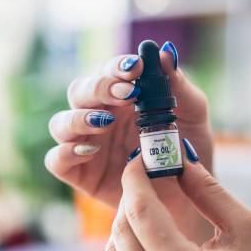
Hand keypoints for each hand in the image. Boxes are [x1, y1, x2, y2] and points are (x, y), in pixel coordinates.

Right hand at [45, 43, 212, 240]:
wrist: (191, 197)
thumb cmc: (189, 150)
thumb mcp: (193, 116)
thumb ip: (180, 86)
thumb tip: (164, 53)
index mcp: (124, 97)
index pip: (111, 72)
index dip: (118, 67)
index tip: (136, 68)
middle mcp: (101, 116)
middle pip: (80, 91)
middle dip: (99, 88)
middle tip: (126, 94)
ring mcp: (88, 144)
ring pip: (61, 122)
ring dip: (79, 118)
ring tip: (106, 123)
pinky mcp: (80, 173)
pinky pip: (56, 160)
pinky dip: (66, 152)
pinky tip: (90, 150)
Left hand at [105, 143, 250, 250]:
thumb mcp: (244, 229)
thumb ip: (210, 191)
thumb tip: (179, 160)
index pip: (141, 212)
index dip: (135, 179)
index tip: (138, 160)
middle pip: (121, 230)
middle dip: (131, 198)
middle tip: (145, 179)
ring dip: (127, 224)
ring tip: (151, 209)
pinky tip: (153, 242)